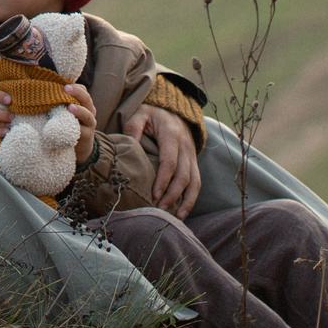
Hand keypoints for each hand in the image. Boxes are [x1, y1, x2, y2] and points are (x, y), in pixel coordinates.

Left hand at [63, 82, 97, 165]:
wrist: (79, 147)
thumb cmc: (68, 124)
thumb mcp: (64, 111)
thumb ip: (59, 102)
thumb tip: (40, 88)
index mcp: (83, 103)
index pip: (82, 90)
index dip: (74, 86)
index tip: (63, 82)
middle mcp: (89, 111)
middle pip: (86, 99)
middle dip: (77, 92)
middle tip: (66, 88)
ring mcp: (89, 124)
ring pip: (88, 115)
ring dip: (79, 110)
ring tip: (70, 107)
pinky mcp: (87, 136)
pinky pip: (83, 132)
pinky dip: (75, 129)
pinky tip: (67, 127)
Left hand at [129, 102, 201, 216]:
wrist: (174, 110)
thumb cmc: (153, 114)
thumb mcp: (141, 113)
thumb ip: (133, 127)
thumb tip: (130, 145)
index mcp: (172, 135)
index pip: (170, 161)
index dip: (163, 179)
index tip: (154, 194)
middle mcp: (186, 147)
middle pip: (183, 175)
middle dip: (173, 194)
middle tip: (159, 208)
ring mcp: (192, 155)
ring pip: (195, 181)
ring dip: (186, 201)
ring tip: (176, 217)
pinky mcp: (194, 162)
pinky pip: (197, 182)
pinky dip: (192, 198)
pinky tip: (183, 211)